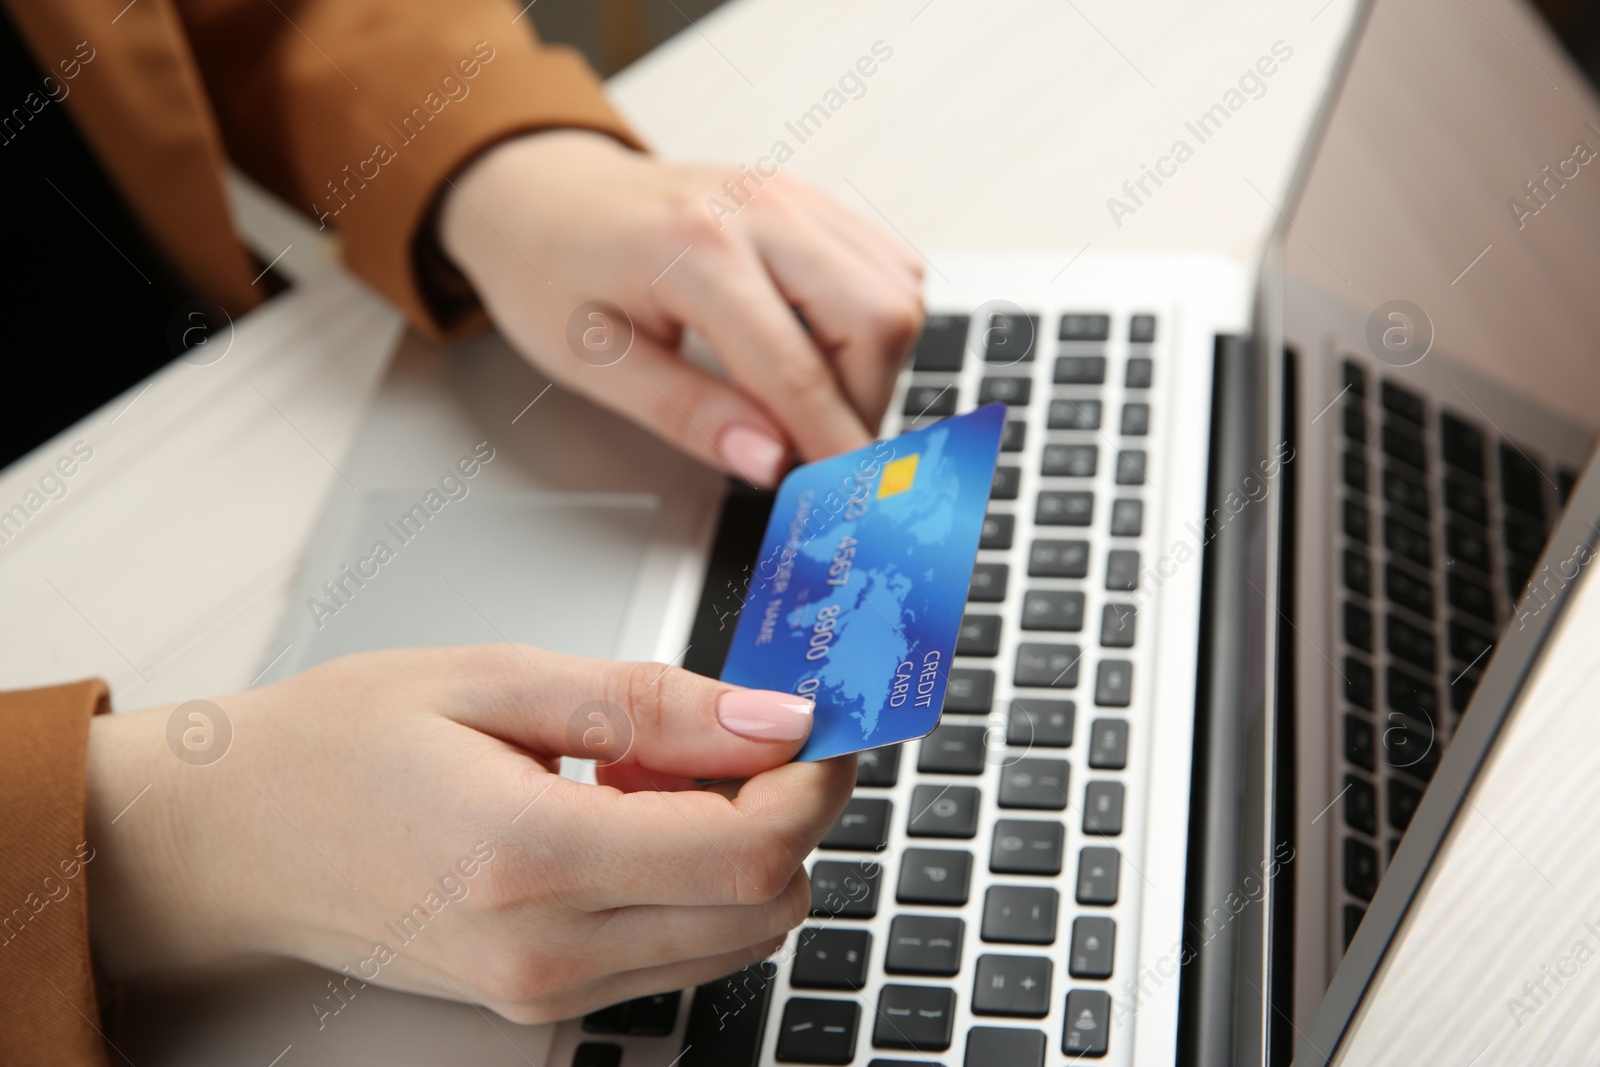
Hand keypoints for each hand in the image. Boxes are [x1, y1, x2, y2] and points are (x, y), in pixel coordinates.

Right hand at [83, 646, 854, 1022]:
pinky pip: (679, 954)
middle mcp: (546, 951)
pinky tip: (632, 819)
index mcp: (531, 855)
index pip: (748, 852)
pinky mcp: (542, 999)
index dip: (813, 782)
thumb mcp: (495, 679)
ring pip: (735, 939)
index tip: (815, 722)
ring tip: (660, 772)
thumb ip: (649, 704)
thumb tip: (772, 718)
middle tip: (737, 731)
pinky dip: (694, 886)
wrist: (238, 836)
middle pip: (762, 907)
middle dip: (788, 813)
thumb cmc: (341, 744)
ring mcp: (545, 991)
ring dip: (742, 851)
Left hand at [438, 130, 924, 485]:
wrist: (542, 194)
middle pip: (878, 319)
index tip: (842, 496)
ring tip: (815, 405)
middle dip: (865, 404)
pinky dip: (876, 324)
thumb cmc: (552, 267)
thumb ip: (688, 414)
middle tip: (820, 453)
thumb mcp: (595, 362)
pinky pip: (888, 266)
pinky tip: (825, 356)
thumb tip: (766, 461)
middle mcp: (760, 210)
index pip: (797, 370)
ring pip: (899, 291)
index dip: (828, 446)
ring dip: (876, 366)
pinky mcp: (809, 201)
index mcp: (697, 249)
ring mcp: (793, 198)